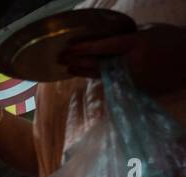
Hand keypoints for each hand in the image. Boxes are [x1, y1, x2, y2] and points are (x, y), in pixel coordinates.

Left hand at [61, 25, 185, 95]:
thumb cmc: (169, 40)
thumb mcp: (147, 31)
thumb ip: (126, 37)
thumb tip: (104, 41)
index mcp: (135, 45)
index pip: (104, 47)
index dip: (84, 49)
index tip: (68, 49)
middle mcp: (131, 64)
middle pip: (97, 64)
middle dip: (77, 61)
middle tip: (61, 58)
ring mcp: (132, 79)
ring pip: (101, 76)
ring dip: (83, 72)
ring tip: (69, 68)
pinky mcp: (134, 90)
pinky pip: (111, 83)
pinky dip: (99, 78)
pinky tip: (87, 75)